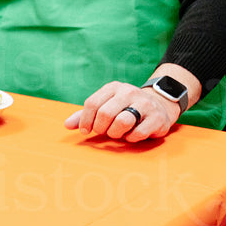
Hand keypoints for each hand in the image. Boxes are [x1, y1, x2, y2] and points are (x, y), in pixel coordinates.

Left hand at [64, 80, 181, 141]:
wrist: (159, 106)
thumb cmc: (125, 108)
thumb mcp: (105, 106)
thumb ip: (85, 115)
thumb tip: (66, 125)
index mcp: (113, 87)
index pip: (92, 103)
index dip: (85, 120)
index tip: (85, 130)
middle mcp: (129, 92)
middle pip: (105, 113)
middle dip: (100, 128)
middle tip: (104, 132)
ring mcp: (145, 104)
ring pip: (121, 122)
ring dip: (115, 133)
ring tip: (117, 133)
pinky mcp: (157, 117)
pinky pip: (137, 133)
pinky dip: (131, 138)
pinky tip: (132, 135)